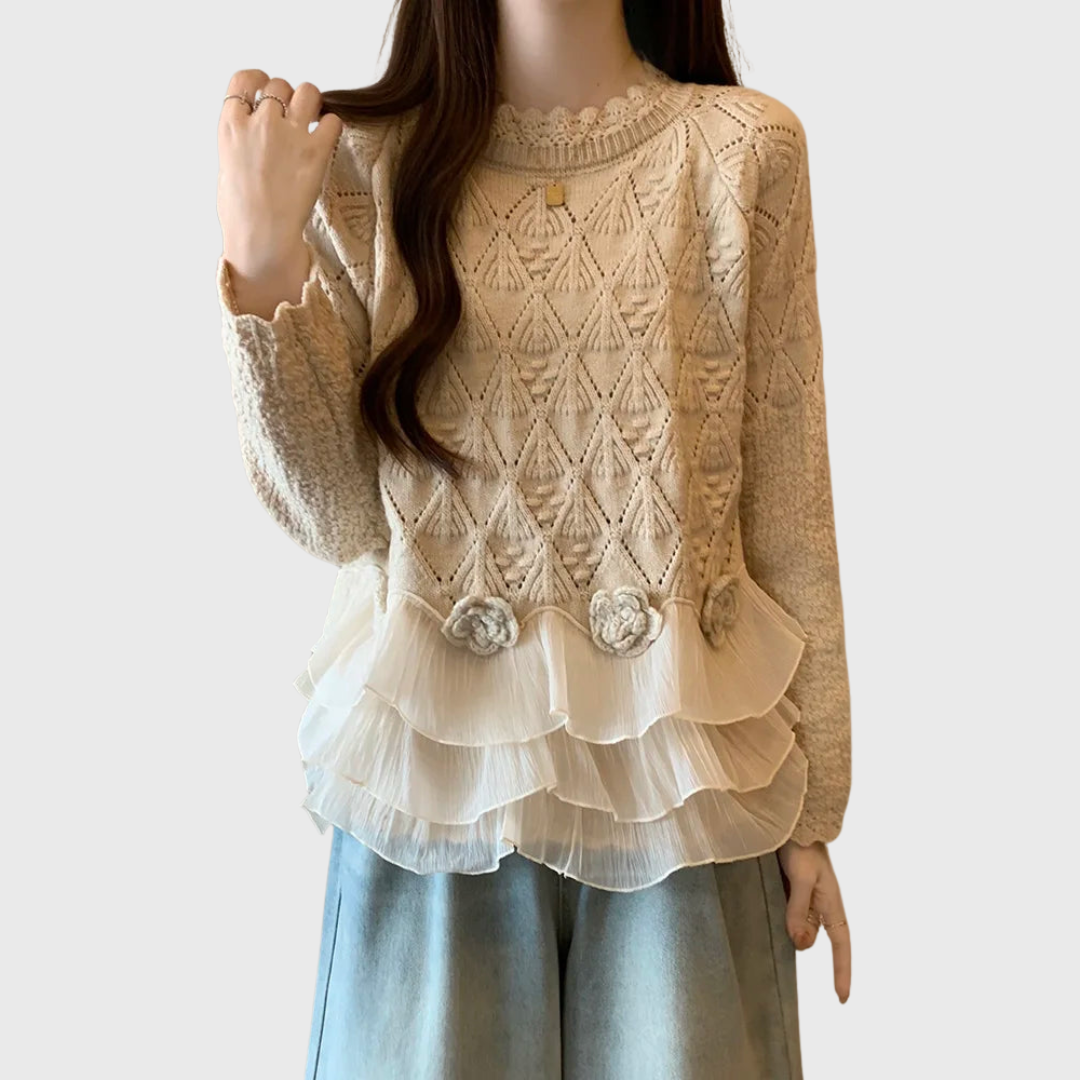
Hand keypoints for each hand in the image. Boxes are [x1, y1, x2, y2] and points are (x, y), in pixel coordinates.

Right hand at [217, 69, 342, 277]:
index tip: (266, 90)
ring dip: (312, 103)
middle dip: (287, 97)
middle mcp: (261, 122)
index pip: (244, 79)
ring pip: (308, 91)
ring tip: (312, 122)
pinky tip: (325, 140)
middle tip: (293, 119)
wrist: (261, 236)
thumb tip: (254, 133)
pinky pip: (332, 121)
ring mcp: (289, 134)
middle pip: (280, 85)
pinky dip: (332, 126)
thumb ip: (241, 139)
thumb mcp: (227, 165)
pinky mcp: (316, 152)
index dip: (259, 81)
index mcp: (231, 125)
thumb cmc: (241, 212)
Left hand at [776, 839, 850, 1002]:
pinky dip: (779, 915)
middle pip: (812, 936)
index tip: (842, 998)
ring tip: (769, 904)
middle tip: (779, 917)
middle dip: (798, 938)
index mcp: (831, 902)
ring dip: (785, 925)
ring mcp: (805, 897)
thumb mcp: (801, 879)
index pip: (841, 944)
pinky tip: (765, 908)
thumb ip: (799, 909)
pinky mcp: (791, 889)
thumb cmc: (801, 847)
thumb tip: (801, 944)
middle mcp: (821, 903)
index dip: (842, 971)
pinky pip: (787, 912)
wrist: (792, 821)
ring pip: (797, 925)